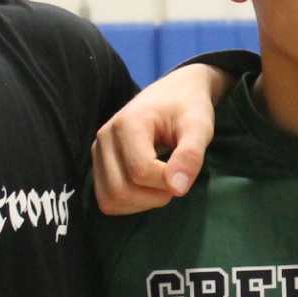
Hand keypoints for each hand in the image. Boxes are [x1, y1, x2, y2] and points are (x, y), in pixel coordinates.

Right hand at [93, 65, 229, 213]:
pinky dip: (131, 204)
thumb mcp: (199, 126)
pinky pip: (108, 200)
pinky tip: (150, 188)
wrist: (176, 93)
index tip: (187, 169)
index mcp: (127, 123)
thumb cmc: (189, 108)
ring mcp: (98, 151)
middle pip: (121, 190)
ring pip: (111, 199)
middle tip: (177, 179)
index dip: (168, 181)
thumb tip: (178, 188)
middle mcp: (105, 137)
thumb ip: (191, 155)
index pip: (140, 171)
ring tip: (163, 183)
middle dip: (155, 196)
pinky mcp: (99, 164)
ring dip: (143, 203)